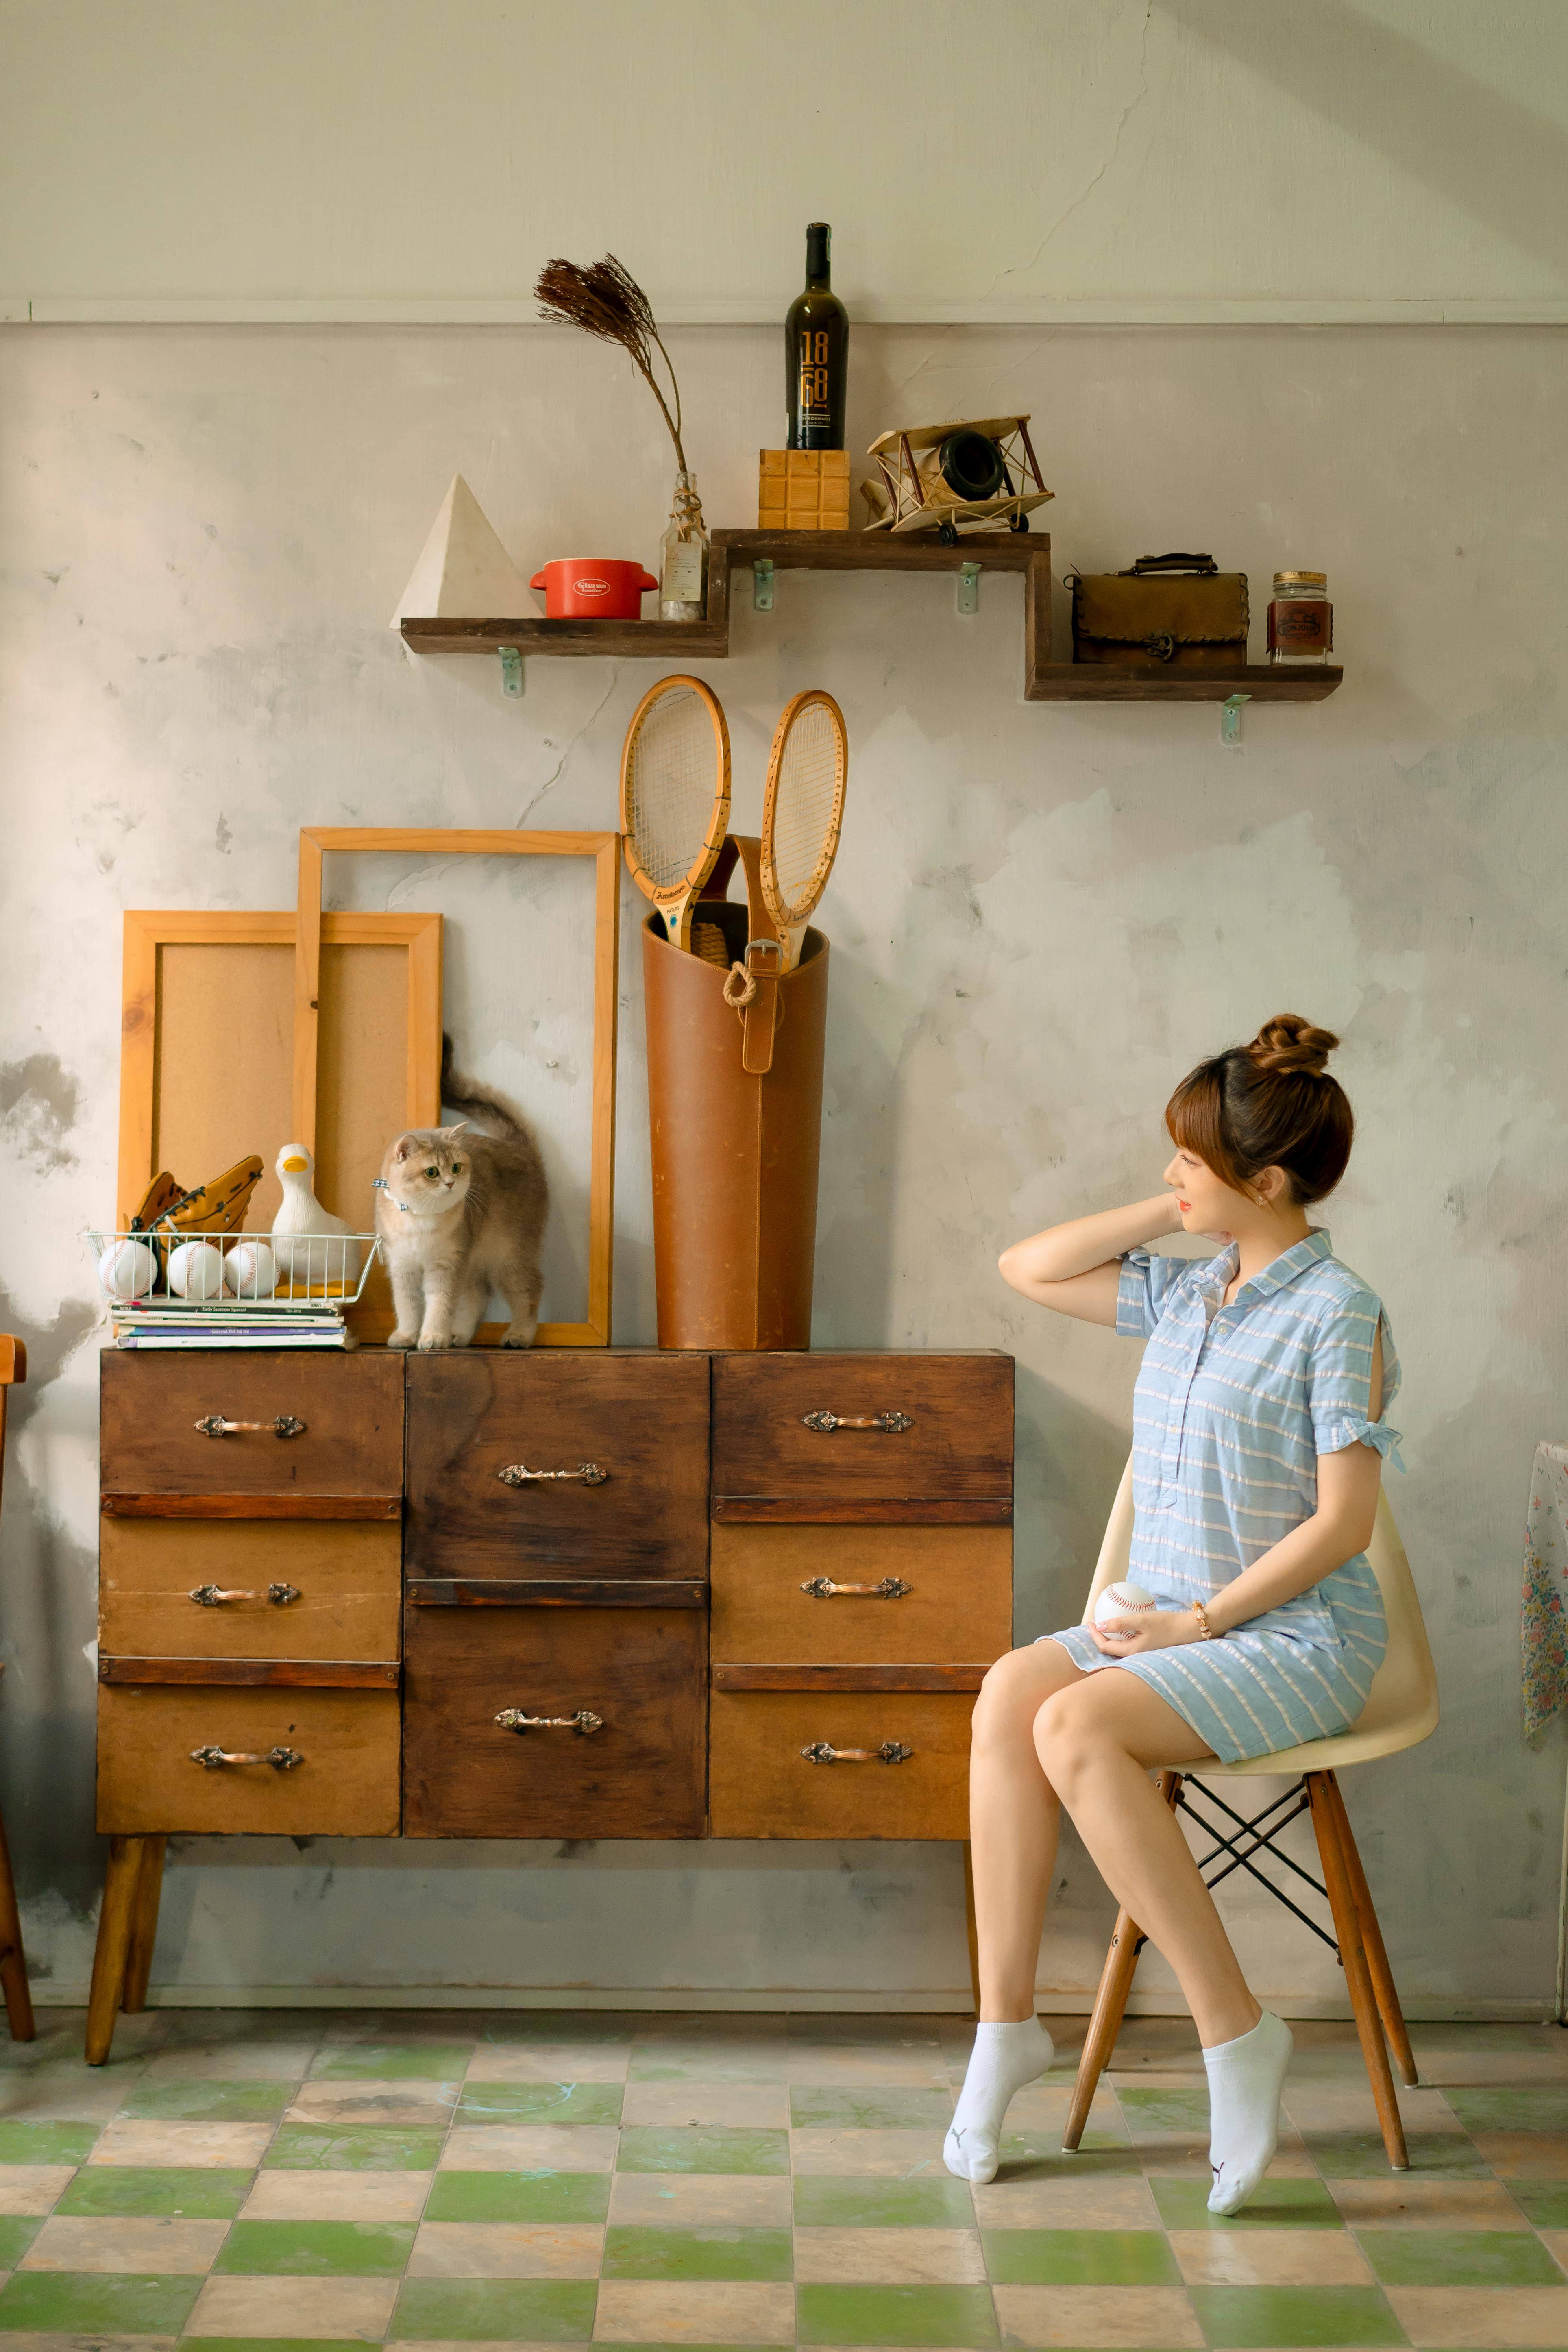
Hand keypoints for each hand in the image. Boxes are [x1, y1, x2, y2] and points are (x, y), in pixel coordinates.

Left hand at [1090, 1607, 1204, 1657]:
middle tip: (1095, 1623)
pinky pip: (1130, 1645)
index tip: (1090, 1621)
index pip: (1105, 1647)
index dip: (1094, 1635)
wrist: (1190, 1630)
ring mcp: (1143, 1654)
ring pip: (1120, 1648)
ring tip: (1105, 1624)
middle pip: (1111, 1650)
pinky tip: (1124, 1626)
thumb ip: (1120, 1623)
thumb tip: (1099, 1625)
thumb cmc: (1167, 1624)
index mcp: (1131, 1651)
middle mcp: (1136, 1656)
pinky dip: (1122, 1636)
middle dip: (1100, 1638)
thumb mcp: (1142, 1620)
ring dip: (1111, 1638)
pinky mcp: (1149, 1649)